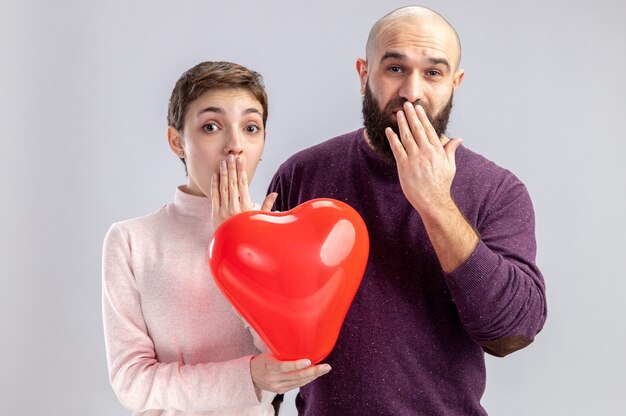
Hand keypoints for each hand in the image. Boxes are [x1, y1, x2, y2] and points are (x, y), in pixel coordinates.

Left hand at [211, 155, 277, 227]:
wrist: (234, 247)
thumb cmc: (249, 232)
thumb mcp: (260, 219)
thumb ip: (267, 206)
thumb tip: (274, 194)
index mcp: (246, 207)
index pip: (243, 184)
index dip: (241, 171)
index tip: (241, 161)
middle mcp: (234, 207)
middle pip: (232, 183)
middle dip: (232, 169)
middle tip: (231, 157)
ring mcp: (223, 210)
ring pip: (223, 188)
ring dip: (223, 174)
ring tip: (224, 162)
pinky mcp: (215, 213)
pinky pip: (214, 196)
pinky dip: (214, 185)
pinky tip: (215, 175)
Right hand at [250, 353, 330, 393]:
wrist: (250, 376)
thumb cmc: (262, 360)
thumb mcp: (269, 353)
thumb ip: (282, 353)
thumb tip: (301, 343)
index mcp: (268, 365)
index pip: (284, 366)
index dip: (297, 364)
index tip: (309, 360)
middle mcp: (273, 378)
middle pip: (295, 376)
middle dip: (313, 371)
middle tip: (326, 367)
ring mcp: (277, 386)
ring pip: (298, 382)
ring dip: (313, 376)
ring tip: (324, 369)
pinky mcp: (280, 391)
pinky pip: (296, 386)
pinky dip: (307, 380)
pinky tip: (314, 375)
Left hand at [386, 101, 477, 271]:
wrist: (433, 200)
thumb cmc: (441, 184)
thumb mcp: (450, 166)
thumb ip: (451, 150)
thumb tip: (458, 139)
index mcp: (437, 151)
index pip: (429, 130)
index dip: (422, 117)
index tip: (418, 108)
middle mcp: (426, 152)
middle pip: (417, 129)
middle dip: (411, 116)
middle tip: (406, 105)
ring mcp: (415, 159)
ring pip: (407, 136)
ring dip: (402, 123)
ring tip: (398, 113)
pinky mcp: (405, 166)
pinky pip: (397, 149)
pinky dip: (393, 138)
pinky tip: (389, 130)